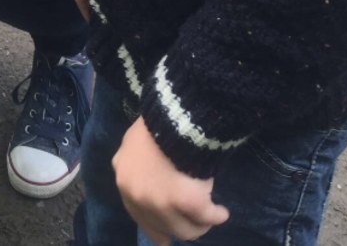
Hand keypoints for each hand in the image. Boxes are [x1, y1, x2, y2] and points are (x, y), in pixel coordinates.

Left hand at [113, 117, 229, 244]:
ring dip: (200, 224)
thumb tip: (149, 175)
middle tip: (195, 225)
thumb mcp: (135, 139)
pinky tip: (222, 212)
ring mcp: (160, 202)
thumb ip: (136, 160)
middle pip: (160, 225)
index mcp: (123, 178)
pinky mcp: (186, 202)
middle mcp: (136, 195)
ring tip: (213, 215)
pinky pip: (206, 216)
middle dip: (178, 227)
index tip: (164, 237)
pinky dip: (216, 215)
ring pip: (184, 229)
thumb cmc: (156, 121)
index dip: (154, 225)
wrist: (174, 113)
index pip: (136, 212)